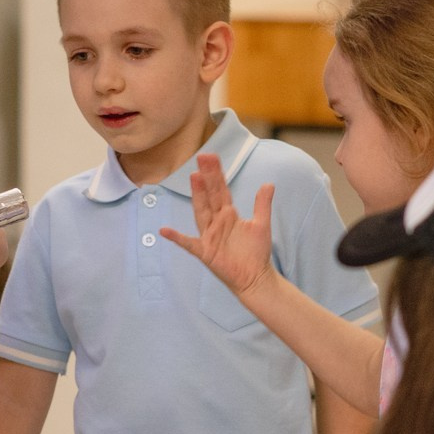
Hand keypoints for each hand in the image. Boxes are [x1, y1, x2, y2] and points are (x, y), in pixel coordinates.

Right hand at [157, 154, 274, 298]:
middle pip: (210, 196)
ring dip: (198, 196)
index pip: (220, 190)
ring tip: (194, 177)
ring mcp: (208, 236)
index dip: (216, 174)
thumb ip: (262, 205)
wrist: (255, 277)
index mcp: (227, 214)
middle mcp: (216, 222)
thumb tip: (269, 184)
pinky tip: (165, 231)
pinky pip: (189, 244)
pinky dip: (177, 238)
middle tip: (202, 156)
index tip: (210, 156)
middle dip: (207, 177)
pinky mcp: (205, 252)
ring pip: (202, 212)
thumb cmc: (256, 252)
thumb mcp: (262, 225)